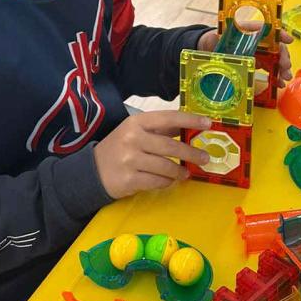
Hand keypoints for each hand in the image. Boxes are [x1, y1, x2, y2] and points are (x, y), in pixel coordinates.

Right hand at [94, 110, 211, 199]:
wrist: (92, 171)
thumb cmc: (120, 148)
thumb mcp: (136, 132)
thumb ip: (160, 130)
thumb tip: (189, 128)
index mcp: (137, 122)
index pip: (168, 118)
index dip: (190, 120)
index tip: (208, 124)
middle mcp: (133, 138)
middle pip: (171, 146)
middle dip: (191, 153)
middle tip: (204, 158)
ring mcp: (130, 160)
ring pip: (166, 166)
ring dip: (180, 171)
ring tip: (186, 173)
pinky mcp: (129, 179)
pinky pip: (157, 181)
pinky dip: (167, 182)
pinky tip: (169, 181)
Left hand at [197, 27, 294, 82]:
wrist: (211, 48)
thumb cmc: (215, 39)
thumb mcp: (215, 38)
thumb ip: (215, 38)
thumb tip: (215, 38)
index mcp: (248, 31)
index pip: (267, 29)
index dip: (279, 34)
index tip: (289, 40)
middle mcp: (256, 40)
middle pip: (275, 46)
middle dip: (283, 56)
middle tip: (285, 67)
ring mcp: (258, 51)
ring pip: (275, 58)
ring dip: (282, 68)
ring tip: (284, 78)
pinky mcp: (257, 61)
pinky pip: (270, 67)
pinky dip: (275, 75)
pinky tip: (278, 82)